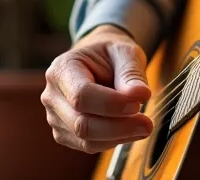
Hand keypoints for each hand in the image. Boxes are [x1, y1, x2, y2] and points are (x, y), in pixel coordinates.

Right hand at [42, 24, 154, 153]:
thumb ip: (131, 73)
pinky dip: (112, 141)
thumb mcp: (125, 53)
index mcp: (62, 69)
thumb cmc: (110, 55)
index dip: (112, 104)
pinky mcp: (64, 133)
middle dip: (119, 127)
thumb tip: (141, 95)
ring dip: (118, 137)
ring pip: (86, 140)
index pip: (81, 95)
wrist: (97, 61)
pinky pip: (89, 146)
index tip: (139, 102)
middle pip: (82, 124)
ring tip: (142, 125)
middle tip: (148, 123)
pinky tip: (128, 129)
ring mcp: (55, 117)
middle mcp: (52, 95)